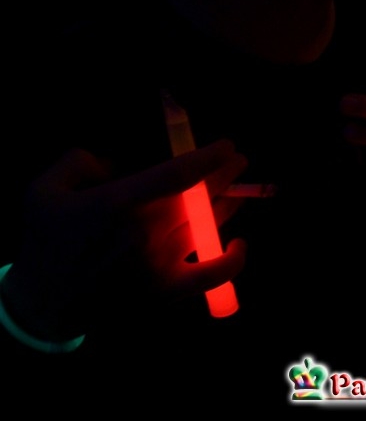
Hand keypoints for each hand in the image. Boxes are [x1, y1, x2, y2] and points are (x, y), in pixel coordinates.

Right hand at [2, 140, 247, 341]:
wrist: (40, 304)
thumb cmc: (44, 242)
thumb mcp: (43, 189)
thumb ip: (79, 162)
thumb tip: (113, 164)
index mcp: (117, 204)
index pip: (177, 174)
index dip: (207, 157)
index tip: (225, 145)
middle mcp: (144, 232)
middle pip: (199, 197)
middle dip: (224, 175)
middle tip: (238, 161)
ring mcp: (158, 264)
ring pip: (207, 226)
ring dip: (228, 204)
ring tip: (238, 187)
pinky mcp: (164, 291)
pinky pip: (209, 277)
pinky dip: (230, 262)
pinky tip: (239, 244)